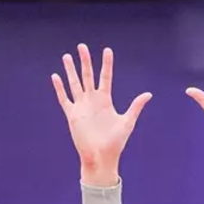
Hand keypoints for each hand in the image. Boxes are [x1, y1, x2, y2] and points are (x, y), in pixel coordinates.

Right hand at [50, 44, 150, 186]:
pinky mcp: (72, 115)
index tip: (107, 50)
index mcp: (105, 100)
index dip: (106, 64)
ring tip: (67, 56)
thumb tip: (148, 94)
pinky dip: (60, 88)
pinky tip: (55, 76)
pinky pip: (64, 99)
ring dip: (70, 70)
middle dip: (85, 61)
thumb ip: (135, 107)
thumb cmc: (115, 143)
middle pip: (87, 75)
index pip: (105, 77)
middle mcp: (92, 100)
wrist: (101, 157)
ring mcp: (81, 106)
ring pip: (75, 83)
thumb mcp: (127, 122)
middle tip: (82, 46)